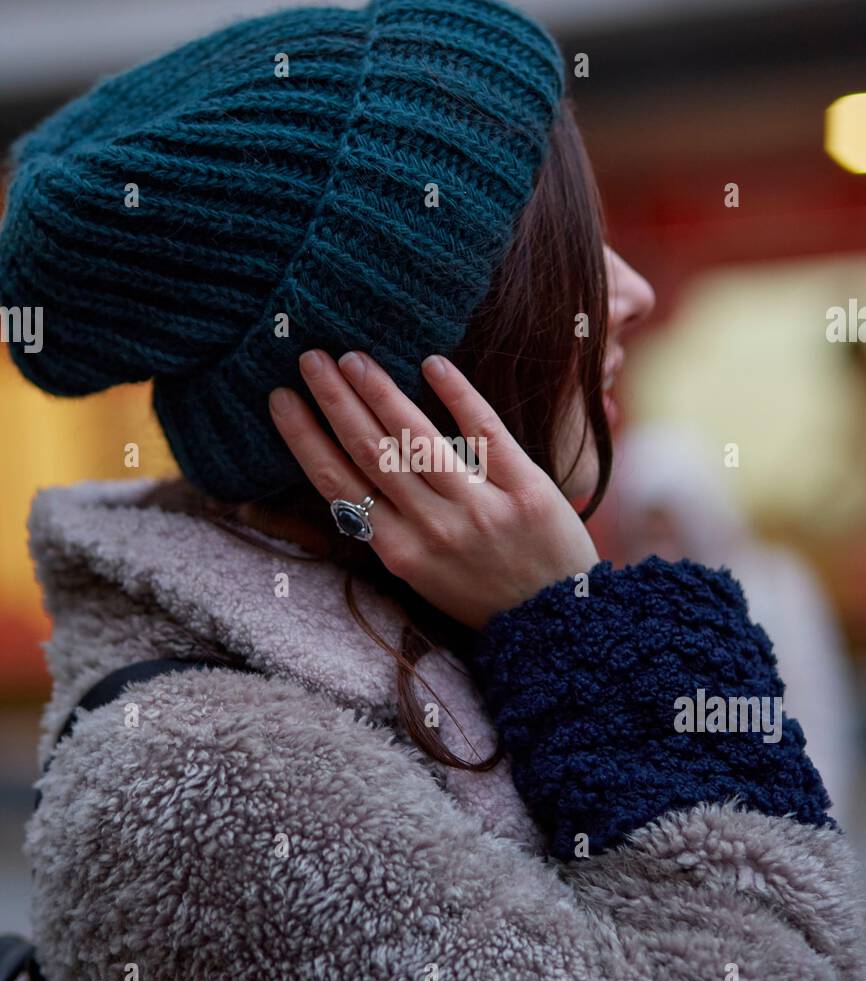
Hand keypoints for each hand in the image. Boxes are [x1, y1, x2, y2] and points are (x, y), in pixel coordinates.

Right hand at [269, 349, 598, 629]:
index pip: (337, 484)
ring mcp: (480, 509)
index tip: (281, 398)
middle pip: (370, 451)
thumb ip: (388, 525)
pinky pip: (486, 434)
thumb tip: (343, 466)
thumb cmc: (479, 591)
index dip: (304, 437)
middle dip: (334, 400)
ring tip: (355, 357)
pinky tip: (432, 363)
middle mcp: (433, 529)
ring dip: (381, 391)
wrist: (555, 623)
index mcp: (399, 552)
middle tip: (311, 357)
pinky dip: (458, 395)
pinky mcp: (526, 491)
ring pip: (418, 439)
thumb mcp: (421, 573)